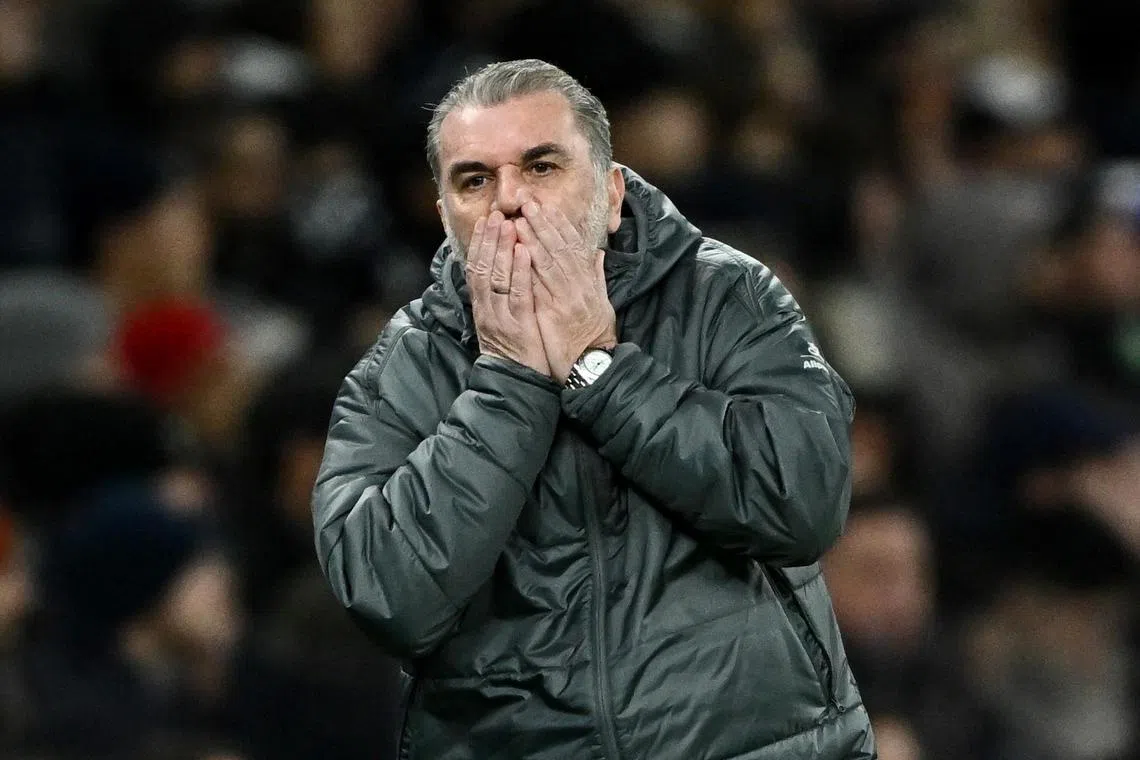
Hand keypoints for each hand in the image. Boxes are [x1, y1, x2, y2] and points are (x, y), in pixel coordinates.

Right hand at [465, 210, 549, 374]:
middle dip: (489, 239)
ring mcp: (501, 318)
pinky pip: (518, 294)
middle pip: (483, 268)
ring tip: (508, 224)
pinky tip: (524, 252)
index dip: (480, 244)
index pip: (476, 269)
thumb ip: (500, 300)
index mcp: (483, 308)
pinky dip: (520, 271)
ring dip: (502, 248)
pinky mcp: (518, 326)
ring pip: (497, 277)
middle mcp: (487, 310)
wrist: (515, 386)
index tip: (485, 221)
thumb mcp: (501, 324)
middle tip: (495, 214)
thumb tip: (501, 275)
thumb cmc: (514, 353)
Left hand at [517, 202, 616, 383]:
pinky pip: (540, 284)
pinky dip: (529, 265)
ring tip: (519, 218)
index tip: (547, 207)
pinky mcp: (554, 312)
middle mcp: (579, 285)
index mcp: (588, 281)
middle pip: (560, 247)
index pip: (574, 246)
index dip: (560, 224)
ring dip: (534, 237)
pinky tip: (518, 251)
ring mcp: (567, 298)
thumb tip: (596, 253)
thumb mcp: (601, 302)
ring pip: (549, 260)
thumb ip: (596, 276)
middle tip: (528, 202)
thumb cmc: (595, 335)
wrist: (593, 364)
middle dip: (544, 223)